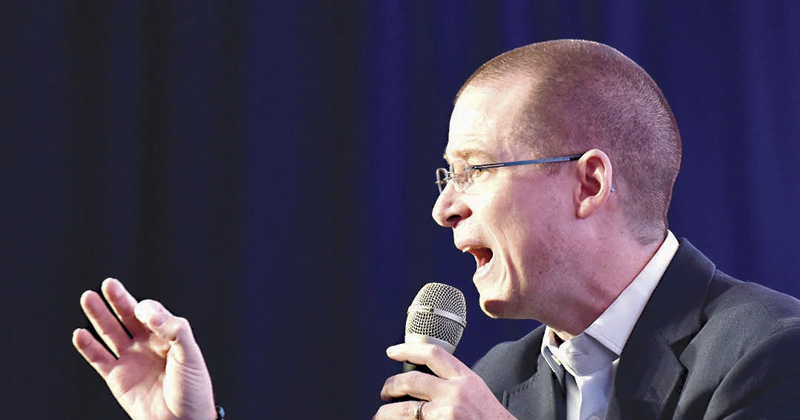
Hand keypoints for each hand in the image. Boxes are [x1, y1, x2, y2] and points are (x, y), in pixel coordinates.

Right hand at [72, 278, 216, 419]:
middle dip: (118, 299)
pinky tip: (79, 333)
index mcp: (168, 336)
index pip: (152, 312)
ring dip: (99, 316)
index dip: (147, 308)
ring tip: (88, 297)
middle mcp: (148, 345)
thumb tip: (150, 313)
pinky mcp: (117, 377)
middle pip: (128, 316)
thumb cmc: (193, 390)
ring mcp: (131, 359)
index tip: (145, 313)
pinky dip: (87, 346)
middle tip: (108, 284)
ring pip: (110, 333)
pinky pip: (98, 359)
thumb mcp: (190, 354)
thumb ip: (175, 329)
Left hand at [374, 343, 516, 419]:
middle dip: (390, 386)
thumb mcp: (476, 392)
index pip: (432, 354)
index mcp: (465, 378)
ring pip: (405, 409)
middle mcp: (456, 392)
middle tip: (384, 392)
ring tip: (380, 416)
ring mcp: (447, 412)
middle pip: (411, 380)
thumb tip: (423, 383)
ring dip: (386, 413)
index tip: (392, 351)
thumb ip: (453, 384)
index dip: (408, 349)